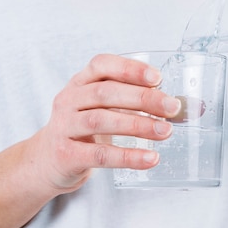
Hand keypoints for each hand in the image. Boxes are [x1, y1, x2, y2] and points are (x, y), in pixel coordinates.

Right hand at [26, 54, 181, 193]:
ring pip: (102, 121)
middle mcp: (69, 100)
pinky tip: (150, 158)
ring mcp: (64, 127)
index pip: (102, 65)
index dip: (130, 69)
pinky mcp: (66, 155)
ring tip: (165, 131)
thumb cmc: (84, 131)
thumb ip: (133, 102)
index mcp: (80, 83)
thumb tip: (181, 105)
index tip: (157, 77)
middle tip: (171, 107)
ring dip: (138, 125)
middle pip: (105, 93)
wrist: (47, 162)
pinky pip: (100, 155)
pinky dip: (128, 156)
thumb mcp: (101, 108)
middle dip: (142, 98)